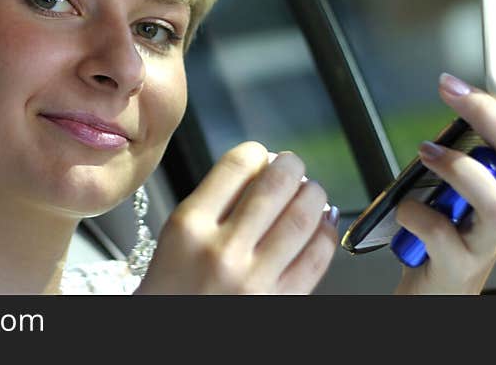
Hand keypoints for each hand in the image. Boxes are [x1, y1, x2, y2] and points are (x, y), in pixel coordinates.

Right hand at [135, 142, 338, 293]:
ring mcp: (254, 280)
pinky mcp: (279, 303)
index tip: (261, 156)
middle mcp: (222, 251)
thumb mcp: (175, 238)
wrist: (169, 342)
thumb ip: (212, 204)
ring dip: (314, 196)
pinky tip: (322, 225)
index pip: (236, 165)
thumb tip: (263, 170)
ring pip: (303, 218)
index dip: (256, 152)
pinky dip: (325, 234)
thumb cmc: (171, 292)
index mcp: (189, 226)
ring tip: (311, 192)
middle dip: (292, 166)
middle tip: (293, 166)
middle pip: (275, 185)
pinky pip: (316, 259)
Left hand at [393, 30, 495, 293]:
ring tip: (424, 151)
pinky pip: (439, 230)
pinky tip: (407, 212)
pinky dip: (415, 214)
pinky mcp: (460, 263)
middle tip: (449, 84)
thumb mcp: (454, 178)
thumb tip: (455, 95)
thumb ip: (460, 143)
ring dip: (457, 167)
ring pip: (493, 198)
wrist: (434, 289)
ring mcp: (487, 237)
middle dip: (487, 112)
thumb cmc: (443, 229)